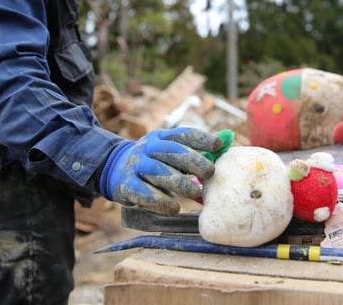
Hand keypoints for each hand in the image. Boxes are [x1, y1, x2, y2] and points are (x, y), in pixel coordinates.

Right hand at [98, 127, 221, 214]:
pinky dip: (160, 201)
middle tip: (210, 172)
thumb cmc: (155, 161)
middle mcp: (147, 148)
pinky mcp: (125, 185)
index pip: (182, 134)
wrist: (114, 168)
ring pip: (157, 171)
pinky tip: (175, 208)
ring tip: (194, 192)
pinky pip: (143, 193)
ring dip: (178, 182)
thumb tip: (227, 139)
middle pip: (171, 151)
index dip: (200, 138)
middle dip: (192, 161)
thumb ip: (197, 148)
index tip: (218, 145)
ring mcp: (135, 165)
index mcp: (161, 137)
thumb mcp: (171, 150)